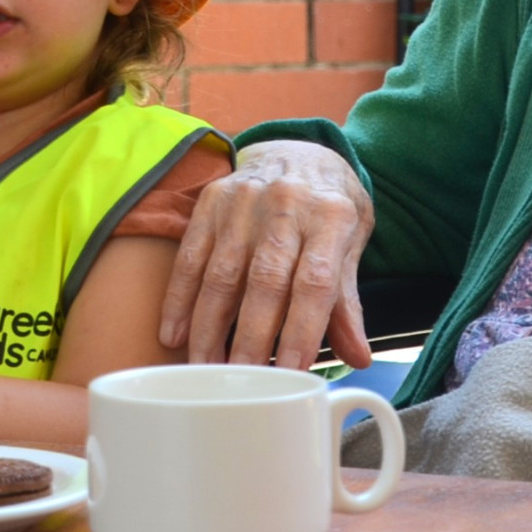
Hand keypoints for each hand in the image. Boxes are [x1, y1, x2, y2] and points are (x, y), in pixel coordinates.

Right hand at [159, 140, 374, 369]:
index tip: (293, 373)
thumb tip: (358, 357)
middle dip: (251, 338)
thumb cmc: (329, 207)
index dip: (303, 330)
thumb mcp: (351, 243)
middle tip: (241, 381)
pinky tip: (173, 333)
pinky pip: (191, 255)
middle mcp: (286, 204)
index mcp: (331, 216)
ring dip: (209, 327)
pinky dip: (179, 298)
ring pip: (222, 272)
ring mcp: (244, 200)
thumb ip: (346, 301)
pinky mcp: (211, 201)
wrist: (299, 149)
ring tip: (204, 369)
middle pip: (265, 280)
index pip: (316, 282)